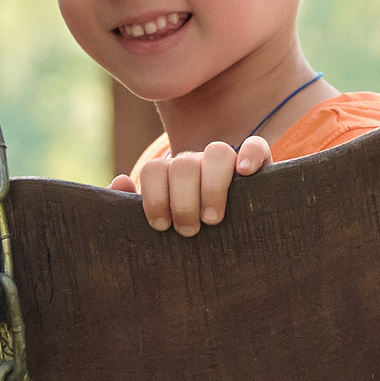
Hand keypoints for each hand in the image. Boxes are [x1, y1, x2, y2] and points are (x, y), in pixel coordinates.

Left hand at [114, 136, 272, 234]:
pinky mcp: (259, 163)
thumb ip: (130, 206)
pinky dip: (251, 154)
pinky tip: (244, 173)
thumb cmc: (189, 231)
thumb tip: (120, 181)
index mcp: (171, 174)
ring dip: (212, 186)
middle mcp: (198, 162)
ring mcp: (228, 161)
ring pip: (217, 152)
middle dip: (183, 201)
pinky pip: (256, 145)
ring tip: (213, 219)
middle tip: (189, 231)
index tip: (160, 226)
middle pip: (182, 164)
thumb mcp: (161, 222)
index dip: (154, 197)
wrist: (231, 235)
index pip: (154, 169)